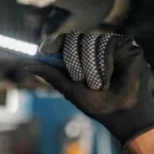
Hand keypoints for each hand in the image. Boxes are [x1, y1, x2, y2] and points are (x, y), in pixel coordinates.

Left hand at [25, 32, 153, 147]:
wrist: (123, 114)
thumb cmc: (100, 106)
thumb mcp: (70, 90)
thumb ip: (51, 75)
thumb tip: (26, 65)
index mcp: (83, 57)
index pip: (66, 41)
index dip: (54, 43)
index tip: (43, 50)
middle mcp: (97, 48)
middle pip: (76, 39)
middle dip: (74, 61)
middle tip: (81, 79)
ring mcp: (113, 46)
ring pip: (91, 42)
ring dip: (91, 68)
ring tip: (99, 85)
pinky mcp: (127, 46)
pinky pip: (107, 45)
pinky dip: (104, 65)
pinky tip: (108, 80)